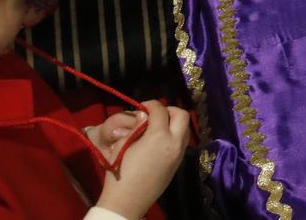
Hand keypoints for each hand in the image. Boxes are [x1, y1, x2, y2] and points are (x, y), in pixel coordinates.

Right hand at [96, 102, 191, 219]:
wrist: (126, 202)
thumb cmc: (119, 172)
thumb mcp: (122, 145)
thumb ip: (136, 128)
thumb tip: (143, 116)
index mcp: (159, 136)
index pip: (160, 110)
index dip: (151, 104)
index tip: (142, 106)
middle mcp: (174, 142)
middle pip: (182, 115)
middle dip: (169, 110)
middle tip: (154, 115)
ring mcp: (179, 154)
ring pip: (186, 129)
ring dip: (175, 123)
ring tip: (158, 127)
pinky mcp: (178, 165)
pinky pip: (182, 143)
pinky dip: (175, 136)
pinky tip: (160, 141)